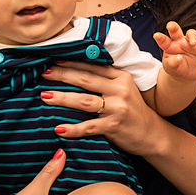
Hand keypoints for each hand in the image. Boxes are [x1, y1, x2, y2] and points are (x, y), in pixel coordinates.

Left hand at [41, 61, 168, 155]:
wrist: (152, 134)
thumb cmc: (133, 111)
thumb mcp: (124, 89)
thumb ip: (106, 80)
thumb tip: (75, 72)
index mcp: (121, 77)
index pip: (93, 66)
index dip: (72, 63)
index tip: (54, 60)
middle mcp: (120, 90)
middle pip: (86, 79)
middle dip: (62, 75)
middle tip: (44, 73)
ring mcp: (117, 108)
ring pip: (84, 101)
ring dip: (63, 98)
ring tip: (45, 96)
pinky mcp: (114, 126)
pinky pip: (89, 126)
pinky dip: (73, 129)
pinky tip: (59, 129)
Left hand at [154, 21, 195, 82]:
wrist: (187, 75)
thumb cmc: (176, 69)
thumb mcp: (171, 68)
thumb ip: (173, 63)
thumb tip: (179, 58)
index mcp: (169, 46)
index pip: (164, 40)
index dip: (160, 38)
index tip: (156, 36)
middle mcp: (179, 41)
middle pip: (176, 31)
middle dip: (174, 27)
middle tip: (170, 26)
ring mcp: (191, 43)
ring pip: (192, 33)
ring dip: (192, 36)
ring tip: (192, 43)